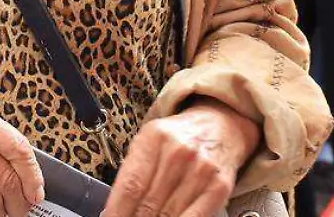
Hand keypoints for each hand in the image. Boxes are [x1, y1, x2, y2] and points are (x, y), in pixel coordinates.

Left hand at [105, 101, 260, 216]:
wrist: (220, 125)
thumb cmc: (178, 139)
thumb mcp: (150, 143)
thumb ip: (132, 173)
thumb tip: (113, 211)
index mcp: (154, 137)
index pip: (130, 187)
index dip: (117, 212)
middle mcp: (178, 152)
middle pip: (147, 205)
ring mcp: (201, 170)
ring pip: (169, 215)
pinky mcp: (219, 186)